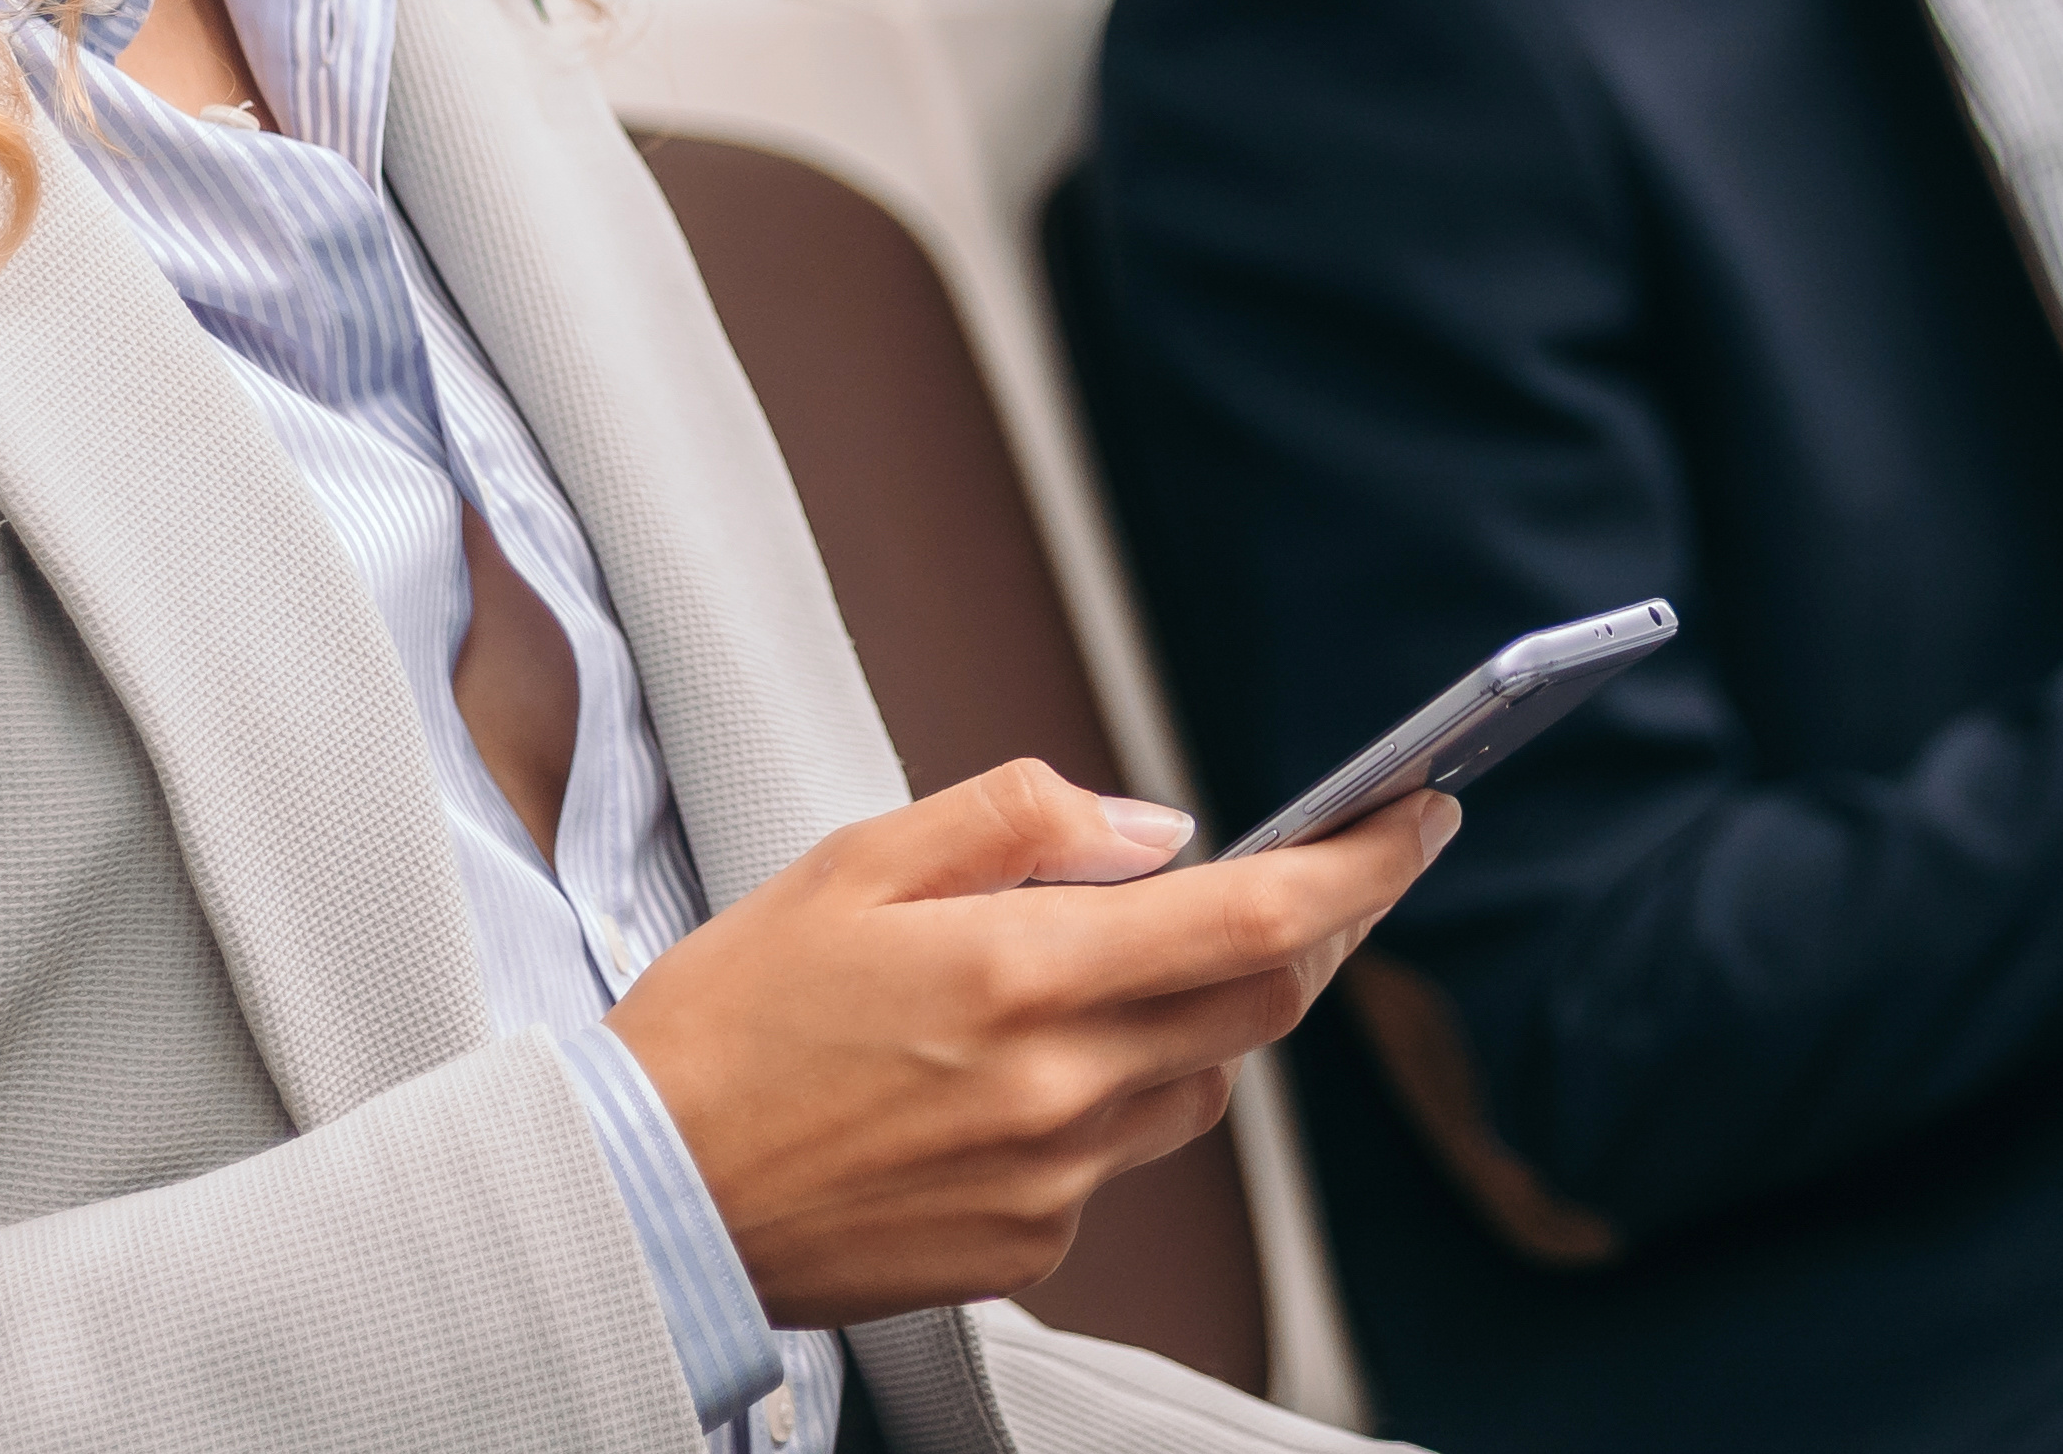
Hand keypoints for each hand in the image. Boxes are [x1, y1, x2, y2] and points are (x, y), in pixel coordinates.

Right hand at [610, 760, 1451, 1325]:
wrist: (642, 1192)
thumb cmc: (731, 1020)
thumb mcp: (856, 862)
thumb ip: (1020, 821)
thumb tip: (1158, 831)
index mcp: (1019, 975)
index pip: (1256, 917)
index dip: (1364, 866)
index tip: (1421, 817)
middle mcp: (1056, 1088)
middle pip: (1261, 1003)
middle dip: (1317, 931)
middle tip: (1332, 871)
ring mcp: (1052, 1181)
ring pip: (1199, 1085)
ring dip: (1199, 1016)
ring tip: (1112, 968)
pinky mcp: (1031, 1246)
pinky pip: (1120, 1158)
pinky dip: (1106, 1099)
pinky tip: (1011, 1075)